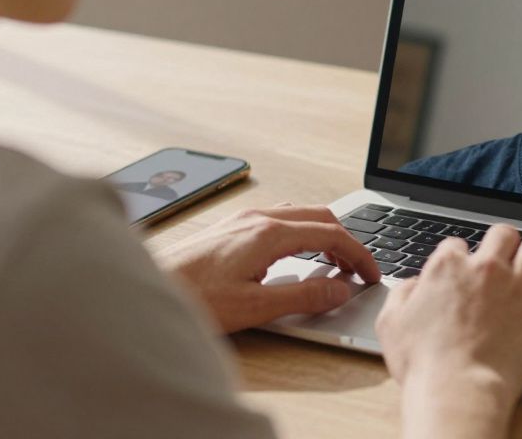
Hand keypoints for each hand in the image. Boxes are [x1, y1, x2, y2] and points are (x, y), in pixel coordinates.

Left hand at [172, 204, 380, 332]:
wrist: (150, 288)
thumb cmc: (194, 298)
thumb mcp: (256, 306)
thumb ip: (303, 296)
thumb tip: (340, 289)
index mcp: (268, 233)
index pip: (331, 233)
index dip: (358, 253)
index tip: (371, 274)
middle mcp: (257, 218)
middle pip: (319, 216)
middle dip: (346, 240)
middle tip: (358, 270)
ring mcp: (242, 220)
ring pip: (298, 215)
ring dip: (322, 234)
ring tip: (332, 264)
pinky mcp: (230, 228)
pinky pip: (279, 220)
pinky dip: (301, 234)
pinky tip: (295, 257)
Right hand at [375, 225, 521, 438]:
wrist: (458, 390)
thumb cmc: (425, 364)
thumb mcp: (391, 324)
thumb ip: (402, 294)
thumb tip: (414, 285)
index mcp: (448, 268)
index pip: (458, 244)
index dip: (460, 259)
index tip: (463, 274)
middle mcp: (485, 268)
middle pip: (503, 233)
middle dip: (503, 244)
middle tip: (503, 262)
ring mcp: (516, 285)